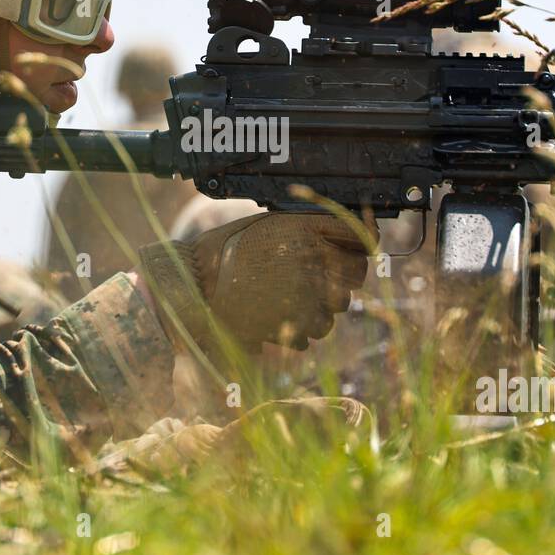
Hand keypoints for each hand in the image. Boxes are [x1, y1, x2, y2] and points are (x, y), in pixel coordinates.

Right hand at [137, 211, 374, 354]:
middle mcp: (315, 259)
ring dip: (321, 305)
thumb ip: (306, 228)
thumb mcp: (267, 223)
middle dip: (342, 276)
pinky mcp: (298, 325)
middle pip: (356, 273)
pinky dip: (301, 327)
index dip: (360, 243)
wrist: (194, 286)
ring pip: (338, 307)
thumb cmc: (225, 251)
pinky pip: (316, 331)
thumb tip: (342, 236)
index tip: (357, 248)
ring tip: (288, 297)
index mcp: (306, 228)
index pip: (359, 235)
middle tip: (319, 276)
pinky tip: (276, 314)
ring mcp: (309, 294)